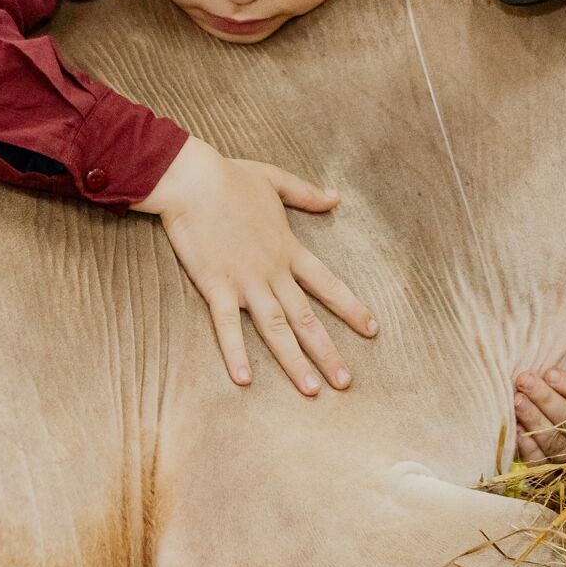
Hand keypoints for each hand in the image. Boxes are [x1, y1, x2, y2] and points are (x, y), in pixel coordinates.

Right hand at [138, 138, 378, 395]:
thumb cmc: (230, 177)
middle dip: (327, 352)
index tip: (373, 330)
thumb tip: (335, 197)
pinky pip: (227, 326)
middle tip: (345, 382)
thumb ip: (307, 193)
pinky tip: (243, 380)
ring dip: (293, 361)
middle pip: (305, 318)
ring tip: (310, 389)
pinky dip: (235, 352)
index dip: (351, 308)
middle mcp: (272, 271)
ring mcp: (245, 281)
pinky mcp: (215, 285)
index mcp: (288, 249)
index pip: (328, 284)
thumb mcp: (276, 180)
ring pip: (275, 329)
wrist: (192, 179)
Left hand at [513, 368, 565, 463]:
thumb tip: (545, 368)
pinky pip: (542, 463)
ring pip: (555, 440)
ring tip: (517, 400)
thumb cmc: (564, 417)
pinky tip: (517, 432)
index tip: (550, 373)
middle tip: (524, 380)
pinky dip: (530, 448)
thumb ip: (565, 389)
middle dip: (545, 398)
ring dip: (535, 419)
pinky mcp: (554, 476)